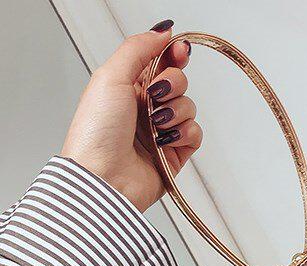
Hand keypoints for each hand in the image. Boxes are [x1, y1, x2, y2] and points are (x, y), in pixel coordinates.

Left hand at [61, 20, 201, 211]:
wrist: (104, 177)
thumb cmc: (97, 133)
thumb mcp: (110, 76)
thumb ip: (138, 48)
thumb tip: (161, 31)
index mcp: (127, 87)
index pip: (160, 63)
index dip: (172, 54)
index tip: (179, 51)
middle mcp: (146, 109)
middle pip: (179, 83)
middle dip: (172, 85)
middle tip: (155, 95)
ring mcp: (161, 132)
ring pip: (189, 108)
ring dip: (175, 112)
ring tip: (155, 125)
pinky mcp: (175, 154)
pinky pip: (195, 134)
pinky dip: (184, 133)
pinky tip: (166, 139)